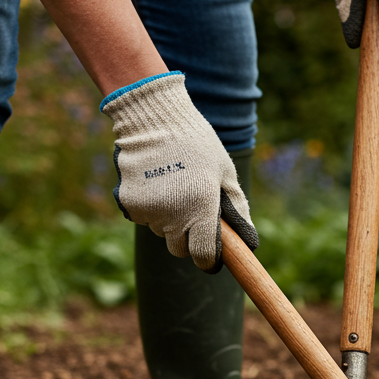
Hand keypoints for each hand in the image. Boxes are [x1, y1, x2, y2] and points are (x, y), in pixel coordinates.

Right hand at [101, 72, 257, 272]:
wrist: (153, 118)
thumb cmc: (197, 144)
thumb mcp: (225, 172)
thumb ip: (238, 210)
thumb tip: (249, 243)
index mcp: (201, 207)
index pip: (203, 256)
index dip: (209, 260)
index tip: (212, 257)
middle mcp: (173, 214)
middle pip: (180, 249)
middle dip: (188, 238)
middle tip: (193, 209)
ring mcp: (148, 211)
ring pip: (161, 232)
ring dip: (169, 220)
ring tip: (174, 184)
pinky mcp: (129, 204)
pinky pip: (144, 218)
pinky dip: (151, 208)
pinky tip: (155, 181)